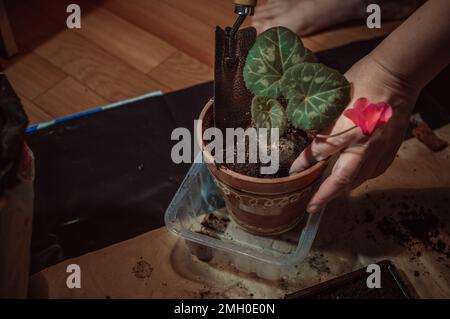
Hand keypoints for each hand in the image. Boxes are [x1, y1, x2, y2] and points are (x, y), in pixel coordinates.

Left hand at [289, 55, 419, 213]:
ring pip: (360, 178)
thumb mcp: (336, 98)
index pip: (321, 151)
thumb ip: (325, 121)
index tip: (293, 172)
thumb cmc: (362, 80)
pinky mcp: (391, 149)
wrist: (397, 76)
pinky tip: (351, 180)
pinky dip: (360, 179)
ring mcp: (381, 149)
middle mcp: (365, 144)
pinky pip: (374, 171)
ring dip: (342, 190)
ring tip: (327, 197)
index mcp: (349, 127)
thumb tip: (310, 137)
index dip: (305, 163)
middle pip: (343, 177)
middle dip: (326, 195)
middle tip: (311, 207)